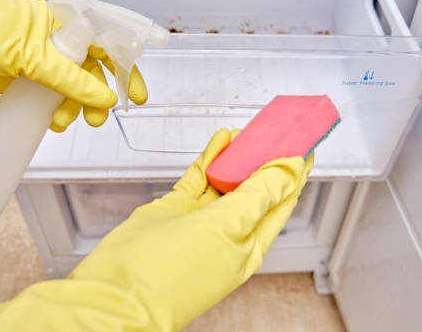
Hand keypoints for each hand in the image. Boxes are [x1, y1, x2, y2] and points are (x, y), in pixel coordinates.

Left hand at [0, 0, 144, 131]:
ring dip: (75, 108)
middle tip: (99, 118)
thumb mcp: (29, 55)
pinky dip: (54, 111)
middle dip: (100, 96)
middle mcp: (56, 42)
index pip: (108, 44)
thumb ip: (69, 78)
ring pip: (71, 88)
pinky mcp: (22, 77)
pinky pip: (49, 97)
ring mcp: (39, 60)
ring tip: (64, 123)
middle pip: (93, 71)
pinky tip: (53, 122)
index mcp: (64, 25)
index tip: (136, 95)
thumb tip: (104, 97)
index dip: (126, 69)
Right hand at [66, 128, 314, 329]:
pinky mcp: (175, 212)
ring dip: (239, 155)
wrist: (116, 291)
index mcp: (249, 243)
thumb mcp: (227, 228)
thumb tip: (289, 171)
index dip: (294, 172)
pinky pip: (199, 179)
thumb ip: (258, 196)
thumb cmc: (173, 275)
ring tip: (250, 131)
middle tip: (275, 131)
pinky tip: (221, 140)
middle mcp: (228, 232)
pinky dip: (210, 158)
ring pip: (226, 180)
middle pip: (255, 187)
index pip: (281, 201)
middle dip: (266, 159)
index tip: (304, 145)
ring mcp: (201, 221)